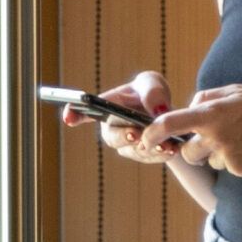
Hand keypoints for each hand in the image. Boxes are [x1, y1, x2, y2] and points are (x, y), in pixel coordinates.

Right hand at [66, 70, 180, 164]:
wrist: (168, 115)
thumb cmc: (151, 94)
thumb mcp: (152, 84)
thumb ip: (152, 92)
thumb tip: (157, 111)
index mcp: (107, 106)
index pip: (86, 110)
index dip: (74, 113)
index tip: (69, 117)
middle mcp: (111, 127)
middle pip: (111, 136)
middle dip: (123, 136)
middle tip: (135, 134)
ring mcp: (125, 144)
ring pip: (131, 150)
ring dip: (148, 148)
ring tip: (165, 145)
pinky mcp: (140, 154)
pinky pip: (148, 157)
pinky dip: (160, 154)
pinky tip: (172, 149)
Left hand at [141, 84, 241, 180]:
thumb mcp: (237, 91)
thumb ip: (207, 98)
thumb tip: (186, 108)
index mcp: (212, 113)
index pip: (171, 123)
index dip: (153, 133)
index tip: (145, 139)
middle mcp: (216, 136)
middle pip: (188, 153)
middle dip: (195, 150)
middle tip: (216, 139)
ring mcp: (228, 156)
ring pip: (209, 162)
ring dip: (219, 155)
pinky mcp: (240, 171)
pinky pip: (229, 169)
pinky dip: (238, 162)